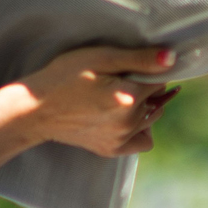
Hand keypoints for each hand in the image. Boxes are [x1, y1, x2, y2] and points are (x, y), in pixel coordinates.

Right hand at [0, 45, 174, 183]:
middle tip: (117, 79)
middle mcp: (129, 123)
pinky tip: (121, 117)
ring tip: (116, 97)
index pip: (160, 79)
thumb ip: (139, 59)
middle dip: (146, 88)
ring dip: (143, 107)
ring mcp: (121, 139)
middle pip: (157, 100)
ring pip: (151, 119)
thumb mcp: (100, 57)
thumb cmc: (64, 76)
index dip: (148, 68)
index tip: (129, 65)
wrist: (34, 110)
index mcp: (129, 97)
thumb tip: (173, 58)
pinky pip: (142, 141)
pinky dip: (138, 129)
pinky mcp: (112, 150)